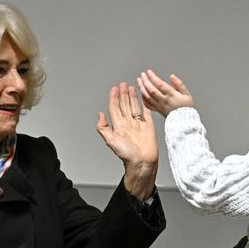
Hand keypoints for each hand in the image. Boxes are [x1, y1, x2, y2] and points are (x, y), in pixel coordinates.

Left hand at [97, 82, 157, 200]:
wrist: (142, 162)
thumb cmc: (127, 155)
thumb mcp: (111, 141)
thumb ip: (104, 128)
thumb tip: (99, 114)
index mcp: (119, 126)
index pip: (115, 108)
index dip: (114, 98)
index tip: (114, 89)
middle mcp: (128, 124)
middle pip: (124, 105)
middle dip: (123, 94)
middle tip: (123, 84)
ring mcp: (139, 125)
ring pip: (134, 107)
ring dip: (133, 97)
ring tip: (131, 87)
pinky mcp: (149, 127)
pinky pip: (147, 112)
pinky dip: (145, 104)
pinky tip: (144, 98)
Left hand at [137, 69, 193, 116]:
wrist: (185, 121)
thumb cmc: (187, 107)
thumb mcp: (187, 94)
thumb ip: (179, 84)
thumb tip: (172, 76)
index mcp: (171, 95)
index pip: (159, 84)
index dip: (153, 77)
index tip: (149, 71)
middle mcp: (164, 100)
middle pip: (151, 90)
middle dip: (145, 81)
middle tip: (142, 74)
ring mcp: (159, 106)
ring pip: (148, 97)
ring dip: (142, 88)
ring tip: (139, 81)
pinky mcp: (158, 110)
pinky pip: (148, 105)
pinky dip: (143, 99)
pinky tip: (142, 93)